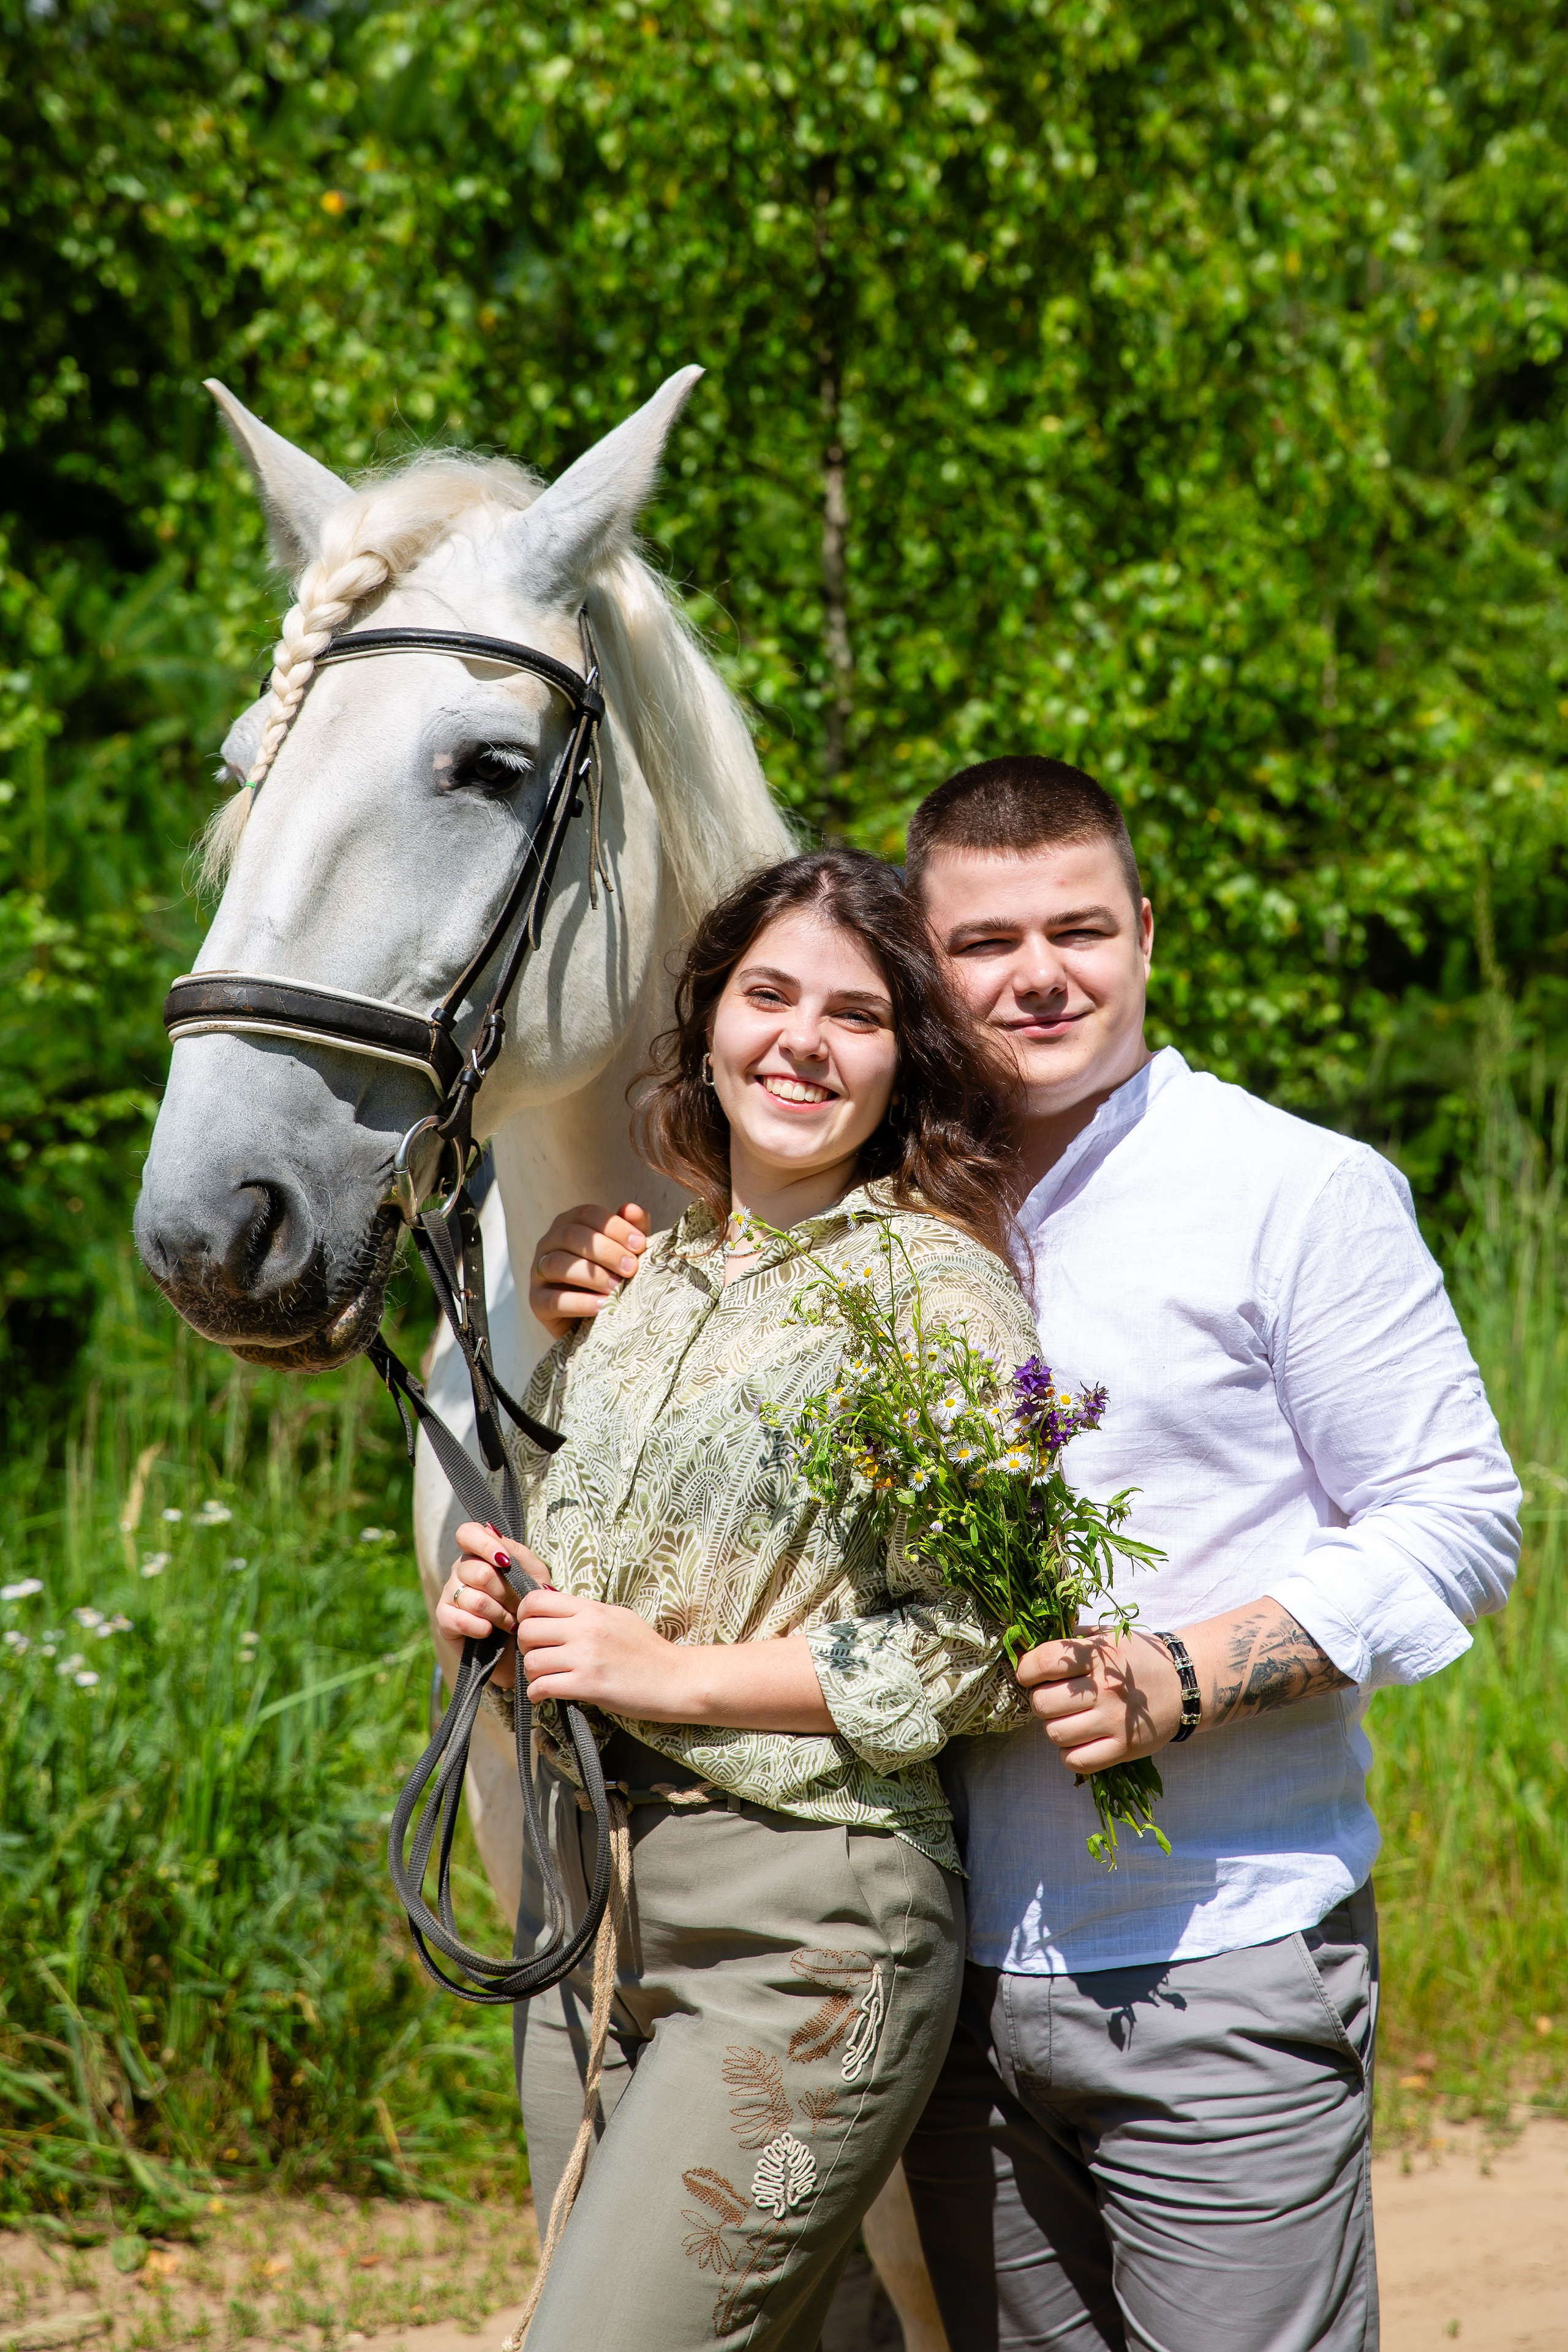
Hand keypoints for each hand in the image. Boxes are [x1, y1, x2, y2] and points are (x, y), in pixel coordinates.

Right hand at [435, 1524, 554, 1692]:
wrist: (523, 1647)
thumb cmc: (529, 1605)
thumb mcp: (535, 1576)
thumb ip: (519, 1556)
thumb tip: (499, 1546)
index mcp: (480, 1552)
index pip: (468, 1533)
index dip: (484, 1544)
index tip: (505, 1562)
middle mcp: (460, 1569)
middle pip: (478, 1572)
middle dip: (506, 1593)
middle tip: (518, 1606)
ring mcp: (449, 1594)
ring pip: (473, 1599)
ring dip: (499, 1614)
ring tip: (510, 1623)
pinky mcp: (444, 1620)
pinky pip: (459, 1620)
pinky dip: (481, 1628)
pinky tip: (490, 1632)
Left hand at [515, 1587, 695, 1718]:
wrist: (676, 1679)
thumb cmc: (649, 1651)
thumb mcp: (618, 1618)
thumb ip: (586, 1613)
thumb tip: (556, 1612)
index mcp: (591, 1608)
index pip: (536, 1599)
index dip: (525, 1615)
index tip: (533, 1630)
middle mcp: (586, 1628)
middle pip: (527, 1630)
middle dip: (525, 1647)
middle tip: (538, 1656)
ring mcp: (586, 1656)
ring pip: (531, 1661)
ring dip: (533, 1674)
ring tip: (545, 1678)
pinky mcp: (588, 1685)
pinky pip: (542, 1687)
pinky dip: (537, 1694)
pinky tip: (545, 1695)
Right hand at [529, 1201, 649, 1338]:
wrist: (595, 1317)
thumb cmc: (611, 1275)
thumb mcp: (626, 1251)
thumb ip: (632, 1229)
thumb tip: (632, 1209)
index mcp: (568, 1224)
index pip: (586, 1214)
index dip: (614, 1226)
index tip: (639, 1244)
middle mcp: (548, 1243)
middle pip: (571, 1236)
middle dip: (606, 1251)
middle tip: (631, 1268)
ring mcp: (538, 1272)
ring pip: (558, 1264)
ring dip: (593, 1276)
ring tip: (618, 1288)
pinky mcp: (537, 1302)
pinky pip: (554, 1300)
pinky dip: (580, 1303)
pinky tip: (603, 1306)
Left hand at [1014, 1630, 1183, 1771]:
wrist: (1183, 1684)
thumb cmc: (1136, 1659)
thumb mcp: (1105, 1637)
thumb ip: (1068, 1639)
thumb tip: (1022, 1647)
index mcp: (1097, 1657)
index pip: (1044, 1662)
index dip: (1026, 1669)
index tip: (1029, 1673)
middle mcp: (1105, 1690)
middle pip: (1043, 1703)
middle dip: (1040, 1699)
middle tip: (1052, 1697)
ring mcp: (1114, 1722)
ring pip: (1055, 1734)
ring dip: (1054, 1726)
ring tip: (1067, 1718)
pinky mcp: (1124, 1748)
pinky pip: (1076, 1761)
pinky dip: (1069, 1754)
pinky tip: (1078, 1739)